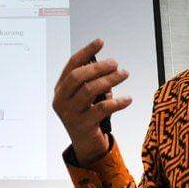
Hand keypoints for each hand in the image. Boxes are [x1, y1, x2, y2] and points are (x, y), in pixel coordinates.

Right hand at [52, 38, 131, 165]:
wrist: (87, 146)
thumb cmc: (89, 116)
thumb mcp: (87, 97)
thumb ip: (92, 81)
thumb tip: (108, 64)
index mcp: (60, 90)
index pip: (71, 65)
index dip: (86, 51)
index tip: (100, 42)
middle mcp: (61, 101)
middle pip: (78, 76)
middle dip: (98, 66)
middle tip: (116, 63)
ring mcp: (70, 114)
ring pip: (89, 90)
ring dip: (109, 80)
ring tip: (124, 74)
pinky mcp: (82, 126)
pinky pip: (102, 109)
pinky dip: (117, 102)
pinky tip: (128, 98)